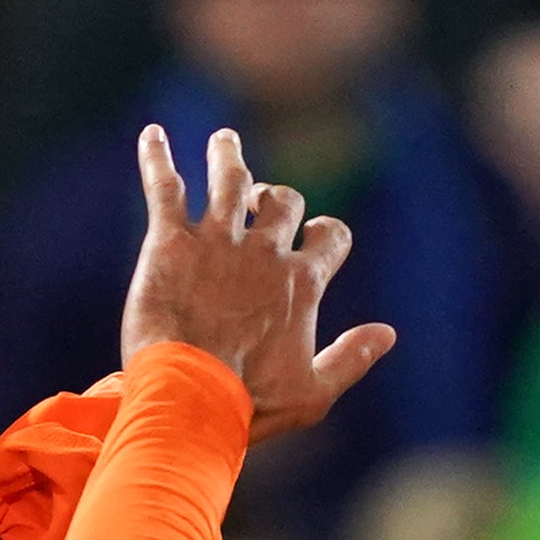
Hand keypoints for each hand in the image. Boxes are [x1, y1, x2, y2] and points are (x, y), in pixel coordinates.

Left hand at [121, 124, 394, 442]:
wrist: (190, 398)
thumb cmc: (252, 404)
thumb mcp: (313, 394)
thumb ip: (351, 359)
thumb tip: (388, 333)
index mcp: (301, 283)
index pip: (330, 237)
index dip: (326, 234)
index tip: (314, 237)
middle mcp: (263, 251)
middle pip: (283, 201)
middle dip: (276, 195)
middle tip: (258, 200)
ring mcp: (217, 241)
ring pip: (229, 179)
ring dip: (228, 156)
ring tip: (223, 142)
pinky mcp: (170, 242)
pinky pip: (165, 186)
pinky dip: (157, 157)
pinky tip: (152, 135)